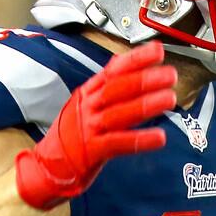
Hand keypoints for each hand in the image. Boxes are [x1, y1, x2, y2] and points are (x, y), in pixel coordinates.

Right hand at [15, 41, 176, 208]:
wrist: (46, 165)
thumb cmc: (71, 133)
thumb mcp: (84, 103)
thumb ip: (104, 84)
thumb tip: (124, 61)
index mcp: (88, 93)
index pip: (113, 70)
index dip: (136, 59)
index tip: (158, 50)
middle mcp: (88, 107)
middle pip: (117, 89)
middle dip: (145, 79)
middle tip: (170, 75)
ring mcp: (89, 128)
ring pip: (120, 113)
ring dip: (146, 105)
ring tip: (170, 99)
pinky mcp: (92, 151)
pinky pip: (118, 143)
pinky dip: (140, 140)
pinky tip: (159, 137)